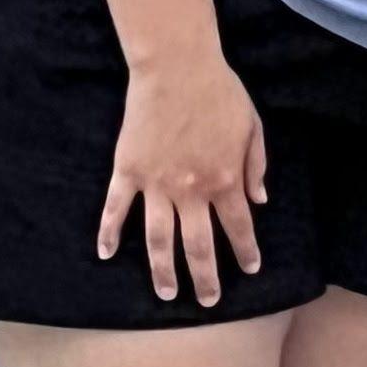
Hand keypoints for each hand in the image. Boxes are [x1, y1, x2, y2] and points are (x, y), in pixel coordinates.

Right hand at [96, 38, 269, 303]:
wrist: (177, 66)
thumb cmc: (219, 92)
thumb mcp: (252, 127)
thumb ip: (256, 166)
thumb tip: (260, 201)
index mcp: (224, 180)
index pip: (238, 227)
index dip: (245, 252)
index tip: (249, 270)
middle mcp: (190, 191)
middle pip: (198, 245)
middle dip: (205, 277)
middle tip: (209, 300)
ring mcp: (156, 184)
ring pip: (158, 238)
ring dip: (162, 269)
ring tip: (167, 293)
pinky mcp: (128, 171)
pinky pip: (115, 209)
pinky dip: (108, 233)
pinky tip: (105, 254)